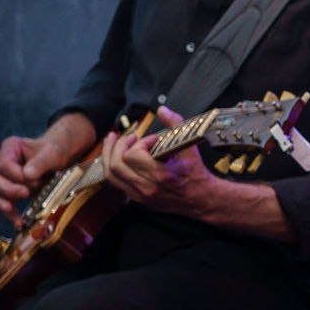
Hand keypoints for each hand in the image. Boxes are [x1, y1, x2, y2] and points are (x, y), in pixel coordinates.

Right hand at [0, 113, 94, 218]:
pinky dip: (6, 213)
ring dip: (2, 203)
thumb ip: (41, 162)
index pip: (4, 164)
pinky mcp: (3, 191)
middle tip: (26, 194)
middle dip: (9, 190)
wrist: (57, 160)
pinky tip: (18, 221)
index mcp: (10, 146)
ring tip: (15, 210)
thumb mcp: (53, 153)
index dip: (17, 175)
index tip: (35, 181)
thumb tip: (27, 175)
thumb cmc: (53, 153)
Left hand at [100, 105, 214, 216]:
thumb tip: (162, 110)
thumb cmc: (196, 173)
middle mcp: (147, 187)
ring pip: (111, 174)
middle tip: (130, 137)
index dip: (140, 143)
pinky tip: (116, 156)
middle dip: (119, 146)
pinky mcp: (137, 198)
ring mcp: (140, 194)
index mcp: (160, 175)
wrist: (200, 199)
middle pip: (116, 164)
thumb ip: (176, 125)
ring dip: (109, 155)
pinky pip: (116, 182)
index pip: (134, 155)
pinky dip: (112, 166)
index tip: (152, 139)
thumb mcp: (190, 147)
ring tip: (113, 142)